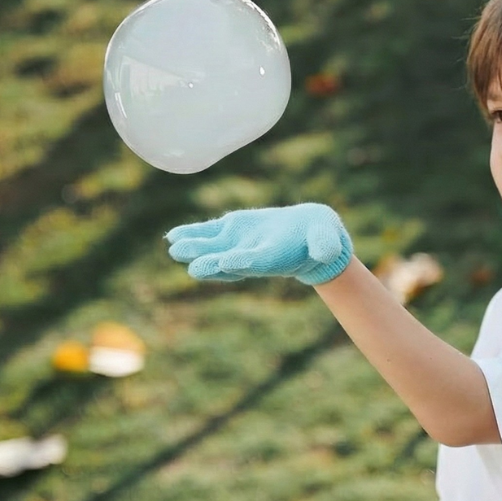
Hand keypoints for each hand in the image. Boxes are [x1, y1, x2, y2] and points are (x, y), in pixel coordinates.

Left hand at [165, 203, 353, 285]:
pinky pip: (209, 235)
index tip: (226, 263)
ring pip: (214, 250)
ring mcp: (239, 245)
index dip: (242, 262)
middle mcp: (253, 257)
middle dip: (211, 264)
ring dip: (195, 249)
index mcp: (276, 258)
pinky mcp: (232, 232)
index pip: (257, 262)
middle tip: (193, 268)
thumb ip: (326, 245)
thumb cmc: (322, 237)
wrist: (309, 236)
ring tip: (175, 248)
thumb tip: (328, 252)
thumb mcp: (329, 239)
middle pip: (229, 263)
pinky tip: (172, 236)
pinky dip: (192, 234)